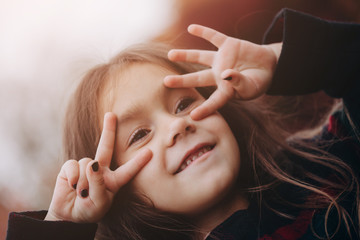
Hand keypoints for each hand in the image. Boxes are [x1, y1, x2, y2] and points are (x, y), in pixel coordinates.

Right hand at [45, 112, 151, 222]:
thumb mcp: (98, 203)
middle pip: (105, 147)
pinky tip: (72, 187)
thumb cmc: (88, 210)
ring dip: (84, 182)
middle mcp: (101, 170)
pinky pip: (73, 166)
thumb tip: (92, 163)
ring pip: (87, 164)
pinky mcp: (70, 168)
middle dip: (108, 130)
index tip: (150, 152)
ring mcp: (85, 167)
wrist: (69, 216)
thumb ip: (98, 184)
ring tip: (82, 194)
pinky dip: (73, 177)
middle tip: (111, 115)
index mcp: (113, 181)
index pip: (127, 171)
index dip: (138, 162)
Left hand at [164, 24, 281, 119]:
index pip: (214, 101)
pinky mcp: (228, 45)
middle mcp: (218, 75)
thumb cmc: (259, 82)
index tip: (193, 116)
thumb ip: (239, 82)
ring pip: (200, 57)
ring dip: (185, 55)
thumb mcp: (252, 86)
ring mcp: (222, 60)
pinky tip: (191, 28)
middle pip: (197, 78)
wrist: (269, 65)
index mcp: (225, 90)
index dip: (205, 109)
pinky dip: (204, 32)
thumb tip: (225, 73)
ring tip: (170, 54)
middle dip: (181, 81)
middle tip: (165, 82)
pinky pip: (214, 37)